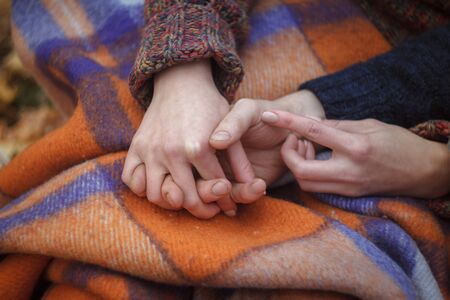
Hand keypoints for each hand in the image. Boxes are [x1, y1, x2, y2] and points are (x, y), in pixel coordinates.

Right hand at [122, 60, 252, 218]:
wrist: (181, 81)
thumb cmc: (210, 105)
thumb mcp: (231, 128)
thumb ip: (240, 159)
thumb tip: (256, 187)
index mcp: (199, 146)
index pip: (215, 186)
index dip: (226, 200)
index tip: (229, 206)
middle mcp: (172, 151)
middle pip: (185, 198)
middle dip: (202, 209)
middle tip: (209, 210)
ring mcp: (151, 149)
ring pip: (156, 195)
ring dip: (171, 202)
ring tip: (184, 199)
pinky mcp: (136, 145)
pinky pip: (132, 179)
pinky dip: (143, 188)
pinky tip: (160, 185)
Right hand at [203, 90, 324, 202]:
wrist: (289, 128)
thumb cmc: (265, 114)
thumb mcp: (248, 111)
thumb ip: (234, 122)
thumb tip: (215, 142)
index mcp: (202, 140)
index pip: (191, 164)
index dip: (201, 175)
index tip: (220, 182)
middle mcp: (208, 159)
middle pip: (195, 186)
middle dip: (208, 192)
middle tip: (225, 188)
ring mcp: (222, 174)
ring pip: (215, 196)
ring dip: (231, 196)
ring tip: (257, 185)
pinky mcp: (239, 185)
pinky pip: (236, 196)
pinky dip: (247, 194)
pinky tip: (260, 186)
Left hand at [262, 111, 449, 197]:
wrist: (424, 172)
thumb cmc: (399, 143)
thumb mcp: (369, 124)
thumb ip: (336, 125)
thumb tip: (310, 124)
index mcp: (356, 146)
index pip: (314, 132)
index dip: (288, 122)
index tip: (269, 114)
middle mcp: (350, 170)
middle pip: (301, 170)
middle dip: (288, 155)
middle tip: (294, 140)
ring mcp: (349, 187)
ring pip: (306, 184)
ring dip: (298, 165)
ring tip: (306, 148)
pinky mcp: (349, 196)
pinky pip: (319, 188)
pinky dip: (309, 174)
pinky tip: (316, 160)